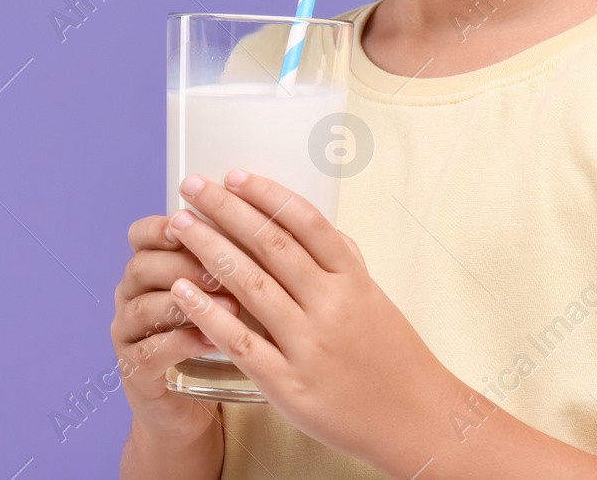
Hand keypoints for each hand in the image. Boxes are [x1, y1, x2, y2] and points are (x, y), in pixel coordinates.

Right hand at [111, 213, 241, 445]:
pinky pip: (150, 352)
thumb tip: (271, 225)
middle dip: (184, 264)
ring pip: (143, 308)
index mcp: (147, 269)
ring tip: (230, 307)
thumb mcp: (220, 294)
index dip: (165, 226)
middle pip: (142, 266)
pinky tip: (212, 340)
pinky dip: (181, 343)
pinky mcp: (134, 372)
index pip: (141, 235)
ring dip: (186, 305)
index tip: (198, 219)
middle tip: (225, 269)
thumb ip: (230, 261)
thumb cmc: (212, 338)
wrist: (189, 406)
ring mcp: (127, 336)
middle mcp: (129, 297)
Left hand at [163, 171, 460, 470]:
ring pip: (250, 284)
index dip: (266, 194)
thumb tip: (307, 223)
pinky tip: (180, 291)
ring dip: (208, 249)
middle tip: (191, 187)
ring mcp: (309, 346)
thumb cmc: (393, 357)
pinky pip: (240, 341)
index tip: (233, 174)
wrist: (417, 421)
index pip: (305, 222)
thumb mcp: (374, 298)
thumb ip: (341, 261)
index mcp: (353, 280)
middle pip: (270, 244)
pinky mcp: (289, 385)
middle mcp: (331, 306)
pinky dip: (206, 313)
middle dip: (225, 209)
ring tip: (178, 225)